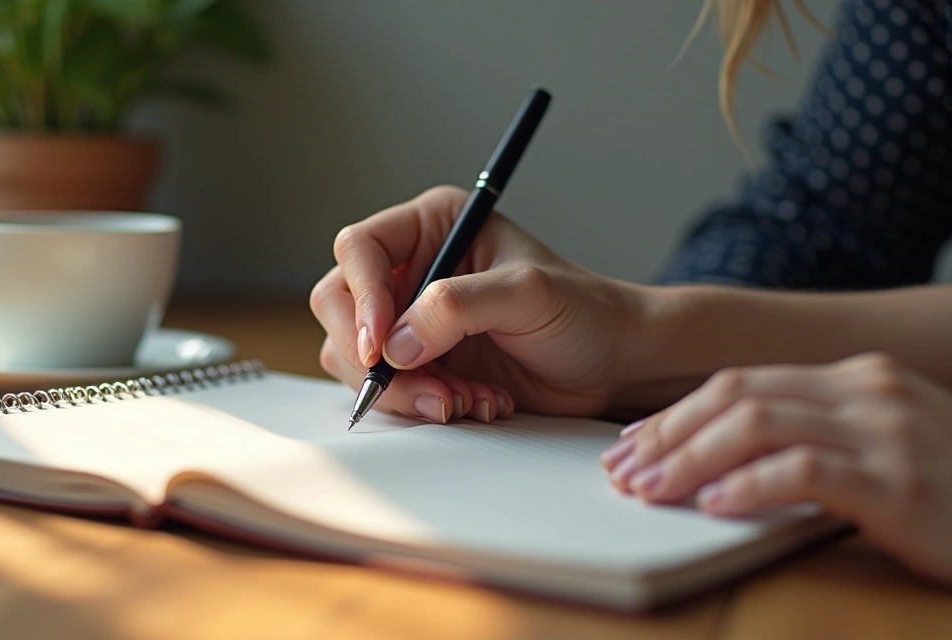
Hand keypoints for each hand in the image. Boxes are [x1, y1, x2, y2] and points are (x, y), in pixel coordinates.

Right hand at [310, 185, 645, 422]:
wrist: (611, 363)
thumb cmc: (583, 313)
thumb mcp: (528, 294)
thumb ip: (458, 306)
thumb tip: (397, 344)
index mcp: (433, 226)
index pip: (360, 250)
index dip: (361, 298)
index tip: (381, 345)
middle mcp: (411, 268)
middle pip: (339, 304)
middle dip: (374, 355)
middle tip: (427, 387)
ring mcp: (409, 319)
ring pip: (354, 354)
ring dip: (404, 387)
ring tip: (465, 398)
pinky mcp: (418, 362)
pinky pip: (385, 387)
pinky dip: (419, 403)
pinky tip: (471, 402)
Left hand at [601, 352, 951, 583]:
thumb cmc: (947, 491)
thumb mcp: (877, 446)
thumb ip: (810, 436)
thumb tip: (715, 459)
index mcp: (855, 376)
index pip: (740, 383)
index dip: (676, 414)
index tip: (631, 443)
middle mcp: (868, 390)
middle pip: (738, 397)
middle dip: (668, 433)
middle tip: (622, 469)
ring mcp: (887, 432)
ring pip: (758, 426)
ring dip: (690, 460)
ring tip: (649, 489)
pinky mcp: (901, 481)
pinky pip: (806, 472)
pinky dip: (750, 486)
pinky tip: (715, 506)